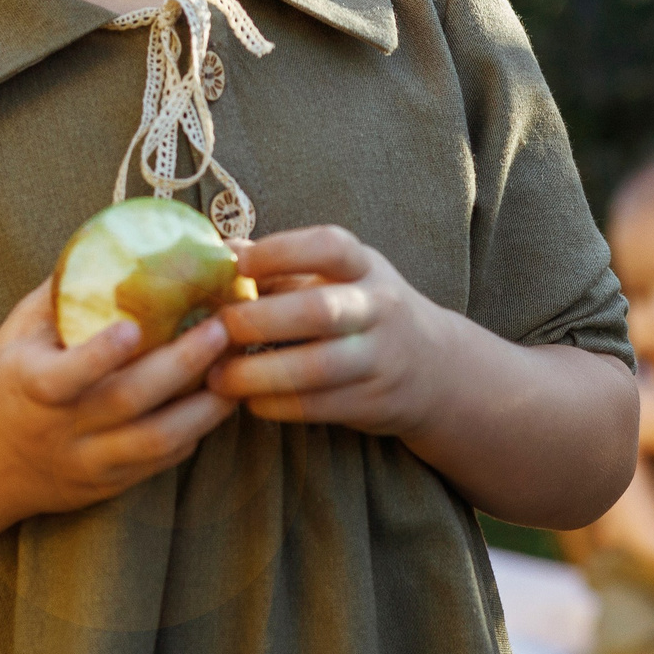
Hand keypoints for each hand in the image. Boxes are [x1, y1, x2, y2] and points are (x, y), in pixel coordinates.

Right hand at [0, 279, 236, 526]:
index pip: (64, 378)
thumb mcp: (15, 335)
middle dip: (182, 365)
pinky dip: (193, 432)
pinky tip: (215, 402)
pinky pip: (160, 462)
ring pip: (155, 442)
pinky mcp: (108, 484)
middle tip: (222, 329)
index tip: (133, 327)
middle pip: (128, 402)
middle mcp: (59, 430)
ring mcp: (86, 462)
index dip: (99, 356)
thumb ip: (61, 295)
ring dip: (204, 407)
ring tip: (235, 370)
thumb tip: (116, 239)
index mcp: (28, 388)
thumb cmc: (2, 384)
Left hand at [205, 225, 448, 436]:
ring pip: (317, 368)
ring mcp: (379, 358)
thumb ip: (283, 266)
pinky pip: (318, 406)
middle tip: (219, 327)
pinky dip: (276, 405)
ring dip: (259, 374)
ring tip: (218, 377)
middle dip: (261, 319)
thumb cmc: (367, 311)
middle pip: (320, 310)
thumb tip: (217, 252)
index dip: (281, 252)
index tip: (239, 265)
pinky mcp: (371, 401)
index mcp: (366, 268)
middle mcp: (378, 309)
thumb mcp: (342, 277)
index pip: (329, 247)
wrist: (437, 369)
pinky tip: (249, 400)